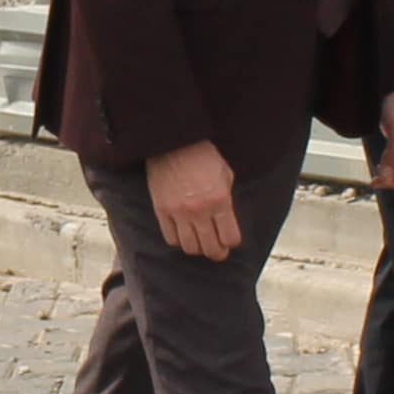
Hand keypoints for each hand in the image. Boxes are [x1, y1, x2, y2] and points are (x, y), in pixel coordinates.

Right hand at [145, 138, 241, 258]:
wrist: (174, 141)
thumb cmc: (202, 154)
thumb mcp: (225, 174)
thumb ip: (227, 198)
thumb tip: (227, 218)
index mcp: (220, 200)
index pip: (230, 238)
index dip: (231, 242)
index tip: (230, 240)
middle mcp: (200, 210)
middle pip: (211, 248)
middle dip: (218, 252)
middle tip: (218, 251)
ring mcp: (179, 212)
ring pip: (190, 247)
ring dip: (198, 248)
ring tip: (200, 243)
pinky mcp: (162, 210)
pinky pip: (171, 238)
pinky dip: (179, 240)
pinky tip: (183, 234)